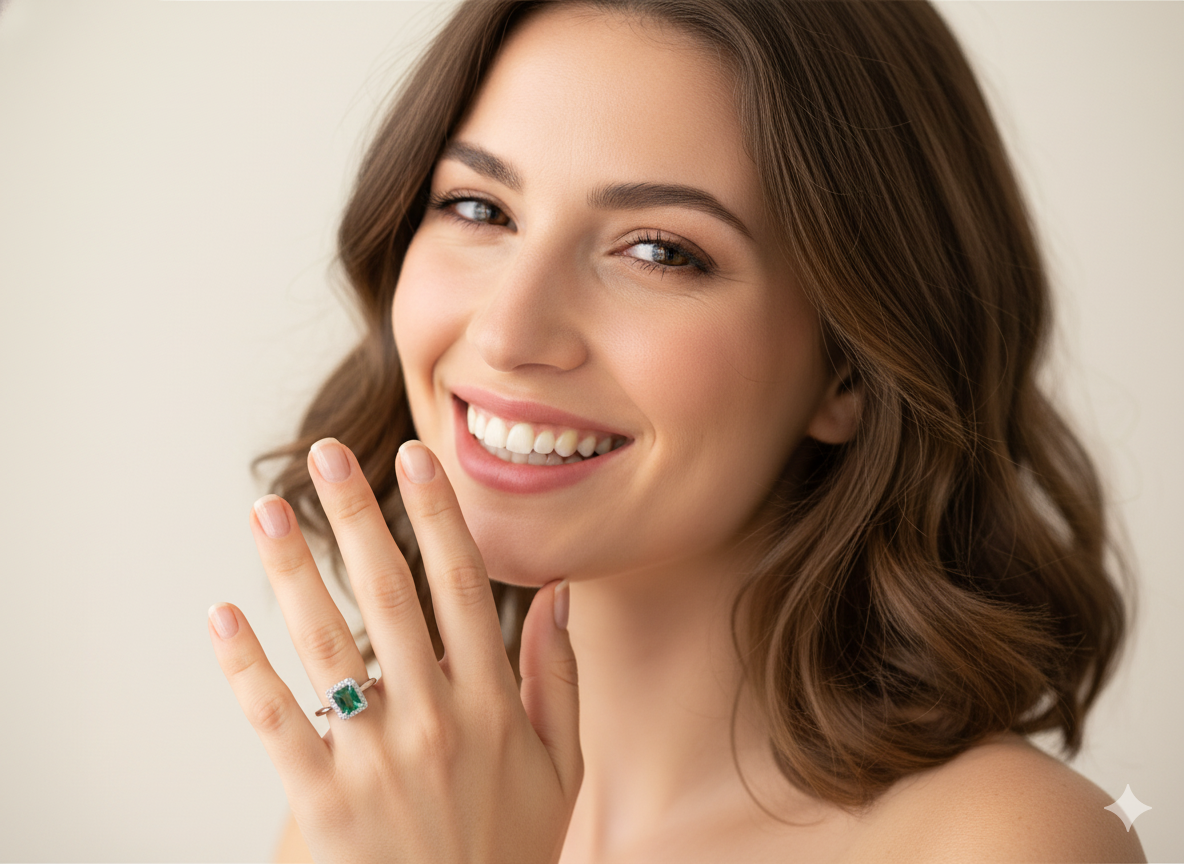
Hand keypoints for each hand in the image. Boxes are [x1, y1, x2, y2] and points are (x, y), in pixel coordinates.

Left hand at [208, 438, 581, 862]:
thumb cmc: (512, 849)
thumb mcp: (564, 767)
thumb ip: (562, 677)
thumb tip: (560, 595)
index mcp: (493, 702)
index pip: (464, 587)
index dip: (439, 517)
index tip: (417, 459)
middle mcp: (435, 717)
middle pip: (389, 595)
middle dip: (358, 516)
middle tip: (327, 456)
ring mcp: (377, 759)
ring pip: (327, 643)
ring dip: (292, 570)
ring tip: (267, 510)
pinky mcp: (324, 803)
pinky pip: (277, 722)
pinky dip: (245, 668)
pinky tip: (222, 617)